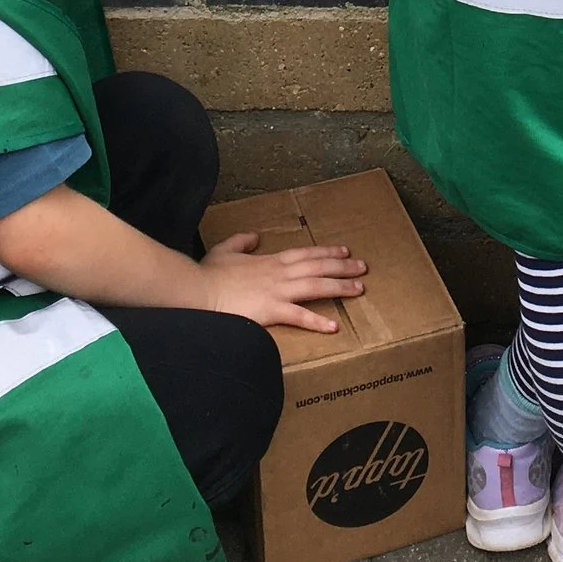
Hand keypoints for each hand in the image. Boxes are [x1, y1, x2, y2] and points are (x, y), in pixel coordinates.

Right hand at [196, 231, 367, 333]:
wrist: (198, 291)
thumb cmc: (209, 274)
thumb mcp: (225, 250)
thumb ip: (242, 241)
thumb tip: (254, 235)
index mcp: (270, 260)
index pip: (305, 253)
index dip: (326, 253)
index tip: (345, 252)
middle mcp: (279, 273)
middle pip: (318, 267)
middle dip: (343, 267)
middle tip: (364, 267)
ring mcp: (277, 291)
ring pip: (316, 286)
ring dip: (340, 287)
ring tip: (359, 289)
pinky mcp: (271, 311)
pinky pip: (299, 316)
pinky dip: (317, 321)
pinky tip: (334, 326)